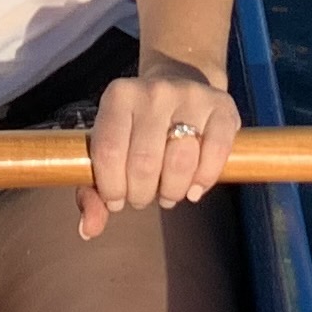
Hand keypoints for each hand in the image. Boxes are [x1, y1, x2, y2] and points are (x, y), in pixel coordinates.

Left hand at [77, 57, 236, 237]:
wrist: (181, 82)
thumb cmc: (138, 127)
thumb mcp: (109, 148)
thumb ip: (91, 191)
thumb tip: (88, 229)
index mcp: (119, 96)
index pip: (109, 151)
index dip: (111, 187)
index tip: (116, 200)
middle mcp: (154, 91)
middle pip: (144, 162)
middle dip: (141, 194)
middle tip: (143, 197)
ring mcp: (190, 96)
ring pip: (180, 162)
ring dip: (172, 191)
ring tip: (168, 193)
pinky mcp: (222, 106)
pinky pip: (215, 153)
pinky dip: (203, 181)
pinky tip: (193, 189)